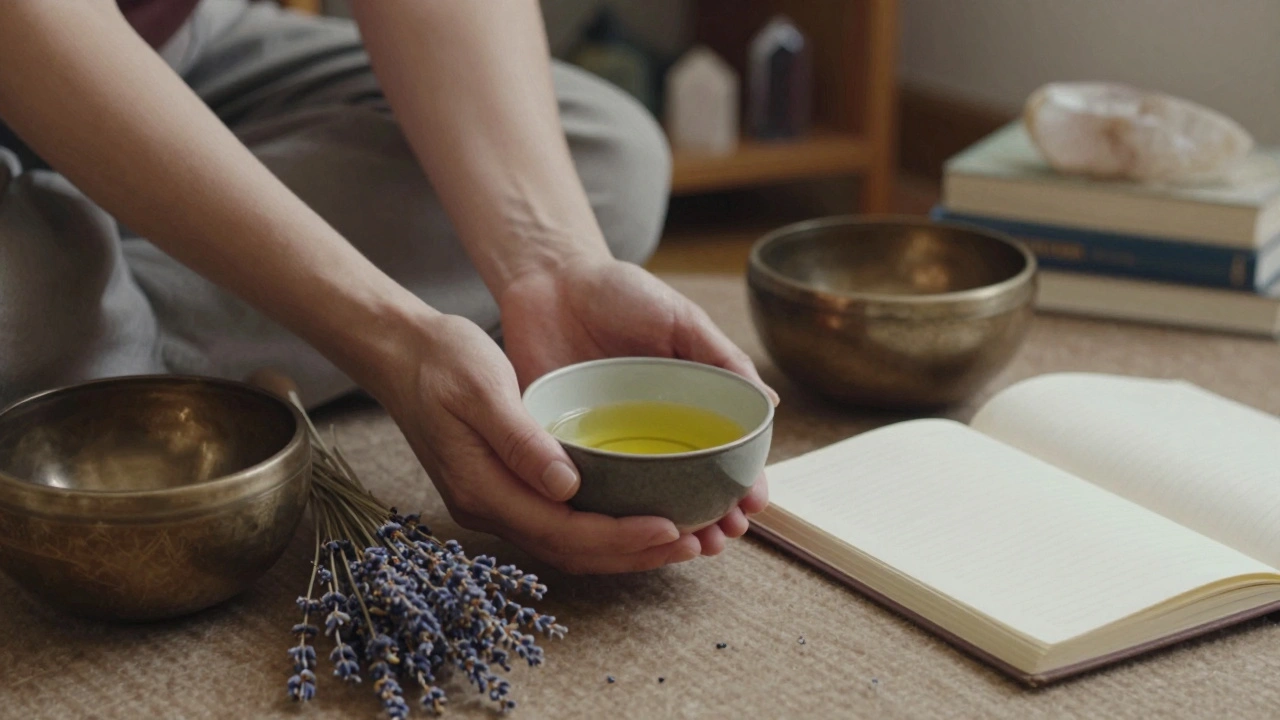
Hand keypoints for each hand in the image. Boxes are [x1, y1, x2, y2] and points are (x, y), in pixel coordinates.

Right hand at [375, 313, 701, 573]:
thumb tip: (566, 487)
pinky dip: (598, 531)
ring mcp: (491, 504)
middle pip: (570, 551)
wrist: (401, 353)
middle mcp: (487, 507)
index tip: (671, 528)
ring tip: (676, 541)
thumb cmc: (442, 362)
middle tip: (693, 544)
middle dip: (632, 553)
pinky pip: (556, 527)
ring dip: (619, 549)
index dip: (620, 537)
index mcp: (483, 488)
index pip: (563, 531)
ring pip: (564, 546)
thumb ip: (521, 440)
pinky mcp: (499, 491)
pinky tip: (631, 518)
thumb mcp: (484, 389)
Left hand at [498, 256, 777, 555]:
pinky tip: (623, 532)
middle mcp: (651, 430)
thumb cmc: (618, 292)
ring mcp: (609, 442)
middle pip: (691, 487)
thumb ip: (720, 356)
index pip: (725, 454)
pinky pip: (588, 487)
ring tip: (689, 545)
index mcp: (685, 403)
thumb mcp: (677, 318)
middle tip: (724, 536)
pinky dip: (607, 514)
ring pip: (645, 499)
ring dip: (669, 528)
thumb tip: (771, 405)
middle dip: (714, 517)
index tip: (754, 505)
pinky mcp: (564, 445)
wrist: (550, 277)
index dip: (744, 483)